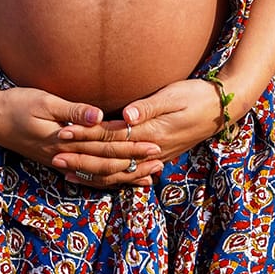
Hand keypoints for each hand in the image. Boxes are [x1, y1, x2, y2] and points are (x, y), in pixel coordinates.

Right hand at [0, 87, 161, 186]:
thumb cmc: (16, 103)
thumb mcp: (43, 101)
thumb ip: (71, 110)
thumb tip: (98, 115)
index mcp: (65, 138)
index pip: (105, 142)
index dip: (130, 144)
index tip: (153, 143)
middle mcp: (65, 154)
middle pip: (106, 162)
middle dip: (134, 163)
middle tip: (160, 162)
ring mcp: (60, 160)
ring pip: (98, 173)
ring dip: (124, 175)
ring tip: (148, 176)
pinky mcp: (56, 160)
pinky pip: (86, 175)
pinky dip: (105, 178)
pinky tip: (118, 179)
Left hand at [53, 78, 223, 174]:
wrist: (220, 109)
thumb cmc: (196, 96)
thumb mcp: (173, 96)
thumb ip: (148, 107)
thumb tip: (126, 115)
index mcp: (150, 133)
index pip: (110, 137)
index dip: (85, 136)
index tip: (62, 133)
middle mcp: (150, 149)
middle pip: (109, 159)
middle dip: (80, 158)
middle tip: (54, 156)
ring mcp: (154, 156)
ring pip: (117, 172)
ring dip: (90, 172)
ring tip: (66, 172)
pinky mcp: (156, 156)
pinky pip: (128, 173)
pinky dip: (108, 177)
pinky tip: (93, 177)